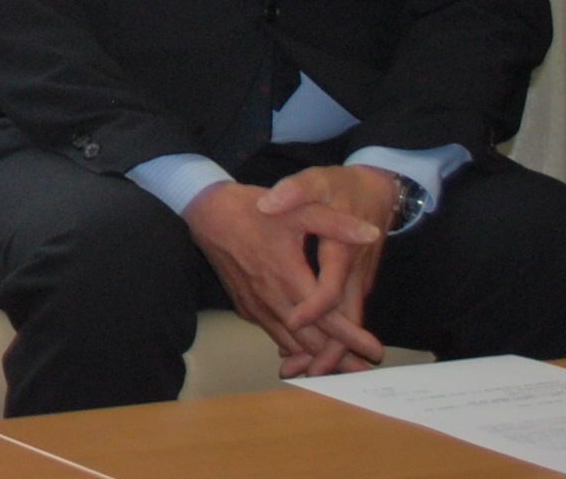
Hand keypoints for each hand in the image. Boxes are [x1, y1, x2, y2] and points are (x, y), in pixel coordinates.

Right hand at [185, 173, 387, 375]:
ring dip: (316, 358)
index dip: (353, 337)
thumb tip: (371, 233)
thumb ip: (335, 223)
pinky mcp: (245, 305)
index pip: (327, 319)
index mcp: (288, 277)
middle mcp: (272, 298)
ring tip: (341, 368)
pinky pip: (273, 334)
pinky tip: (304, 351)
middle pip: (311, 341)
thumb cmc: (251, 209)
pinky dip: (292, 347)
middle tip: (365, 370)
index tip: (376, 351)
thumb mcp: (297, 210)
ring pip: (291, 344)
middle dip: (340, 358)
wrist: (204, 211)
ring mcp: (256, 305)